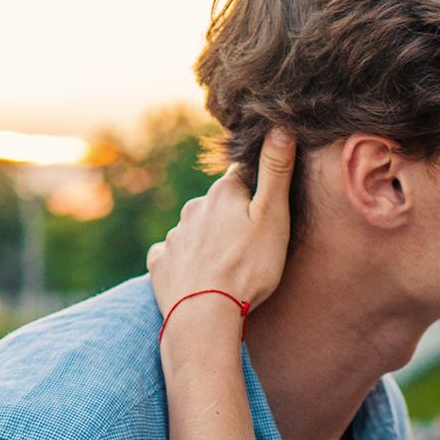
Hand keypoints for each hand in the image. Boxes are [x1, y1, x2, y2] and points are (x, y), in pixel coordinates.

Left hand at [147, 130, 295, 321]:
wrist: (204, 315)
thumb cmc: (248, 268)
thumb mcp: (272, 217)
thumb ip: (275, 171)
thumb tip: (280, 125)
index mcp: (222, 193)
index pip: (241, 177)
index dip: (256, 189)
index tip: (267, 206)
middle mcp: (193, 208)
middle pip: (217, 205)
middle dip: (230, 217)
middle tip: (250, 244)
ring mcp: (174, 236)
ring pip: (195, 230)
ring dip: (208, 241)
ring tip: (226, 267)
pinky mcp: (160, 262)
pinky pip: (173, 255)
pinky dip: (184, 262)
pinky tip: (197, 277)